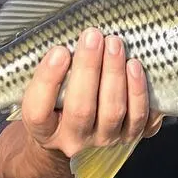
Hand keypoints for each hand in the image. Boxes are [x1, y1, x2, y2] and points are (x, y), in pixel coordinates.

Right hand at [18, 28, 162, 159]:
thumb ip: (50, 72)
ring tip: (114, 44)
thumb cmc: (58, 103)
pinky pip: (139, 118)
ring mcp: (104, 141)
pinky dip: (138, 91)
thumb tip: (69, 40)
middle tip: (93, 36)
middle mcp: (74, 141)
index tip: (59, 51)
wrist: (78, 134)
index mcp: (44, 130)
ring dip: (115, 75)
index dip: (48, 81)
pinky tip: (134, 66)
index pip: (39, 112)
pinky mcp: (129, 137)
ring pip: (113, 112)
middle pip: (81, 110)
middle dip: (89, 69)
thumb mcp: (43, 92)